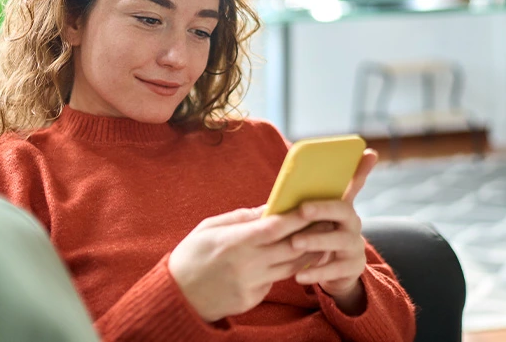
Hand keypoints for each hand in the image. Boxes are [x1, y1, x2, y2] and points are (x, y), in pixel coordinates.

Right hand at [168, 205, 319, 321]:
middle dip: (312, 233)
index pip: (275, 227)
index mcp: (234, 242)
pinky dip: (286, 270)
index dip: (296, 217)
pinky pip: (275, 281)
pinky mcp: (252, 299)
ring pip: (290, 267)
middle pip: (290, 247)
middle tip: (328, 220)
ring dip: (308, 253)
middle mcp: (247, 264)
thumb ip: (240, 218)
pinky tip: (296, 260)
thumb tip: (267, 208)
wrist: (178, 295)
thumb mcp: (209, 228)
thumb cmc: (191, 255)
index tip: (312, 206)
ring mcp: (251, 284)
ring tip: (322, 239)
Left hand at [289, 149, 378, 312]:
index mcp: (343, 206)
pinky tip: (299, 275)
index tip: (367, 153)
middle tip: (302, 209)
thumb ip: (310, 196)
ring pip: (338, 240)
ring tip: (294, 243)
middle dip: (323, 208)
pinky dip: (315, 272)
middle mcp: (353, 223)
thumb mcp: (318, 216)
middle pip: (343, 210)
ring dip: (315, 240)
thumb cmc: (321, 234)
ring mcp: (354, 246)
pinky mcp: (352, 268)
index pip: (354, 184)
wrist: (335, 271)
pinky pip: (334, 269)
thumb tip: (299, 176)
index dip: (361, 170)